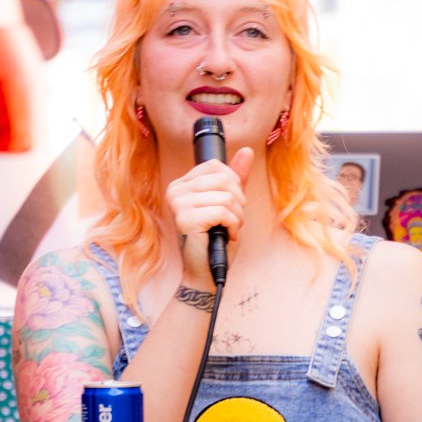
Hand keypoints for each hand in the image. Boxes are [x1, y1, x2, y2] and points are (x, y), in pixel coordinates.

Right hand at [166, 147, 253, 283]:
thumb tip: (246, 151)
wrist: (207, 271)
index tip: (230, 206)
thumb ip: (236, 178)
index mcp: (182, 184)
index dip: (233, 185)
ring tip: (229, 229)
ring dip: (237, 216)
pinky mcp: (185, 219)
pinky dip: (233, 225)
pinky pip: (223, 211)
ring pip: (227, 196)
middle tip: (231, 221)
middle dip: (238, 202)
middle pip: (224, 179)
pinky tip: (227, 235)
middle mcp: (176, 191)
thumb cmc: (217, 239)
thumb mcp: (230, 203)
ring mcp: (178, 204)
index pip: (216, 166)